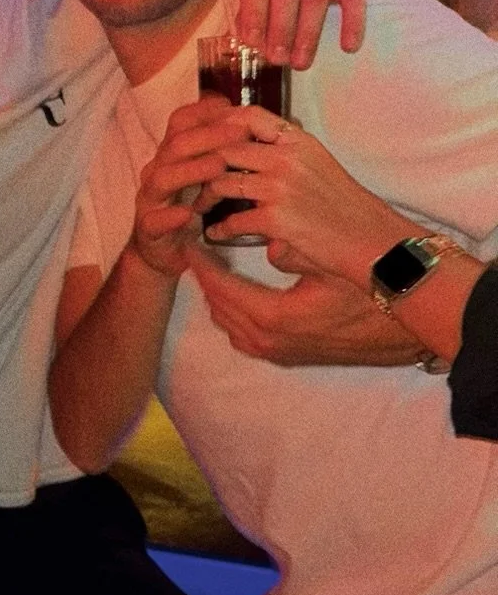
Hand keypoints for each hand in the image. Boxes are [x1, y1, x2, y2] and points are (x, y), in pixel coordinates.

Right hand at [130, 96, 240, 278]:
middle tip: (241, 132)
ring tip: (218, 166)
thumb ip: (216, 149)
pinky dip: (169, 216)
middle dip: (209, 136)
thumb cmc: (189, 209)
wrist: (164, 253)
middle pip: (175, 144)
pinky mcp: (148, 230)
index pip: (180, 122)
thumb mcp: (203, 175)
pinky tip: (187, 213)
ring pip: (162, 178)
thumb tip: (246, 119)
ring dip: (191, 170)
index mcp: (171, 155)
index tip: (233, 107)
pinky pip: (153, 221)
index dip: (204, 111)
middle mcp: (157, 171)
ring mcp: (150, 200)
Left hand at [187, 247, 422, 366]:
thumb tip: (267, 243)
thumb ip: (296, 253)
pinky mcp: (286, 356)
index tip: (189, 239)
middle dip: (204, 277)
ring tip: (211, 264)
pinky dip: (232, 312)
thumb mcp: (334, 267)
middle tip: (195, 246)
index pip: (220, 288)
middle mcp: (268, 342)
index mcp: (273, 318)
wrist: (406, 331)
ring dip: (217, 295)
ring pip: (227, 323)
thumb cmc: (373, 295)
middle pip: (218, 306)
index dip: (201, 262)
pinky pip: (242, 335)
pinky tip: (236, 291)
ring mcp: (276, 352)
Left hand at [197, 110, 409, 280]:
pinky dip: (219, 228)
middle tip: (191, 175)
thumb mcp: (319, 164)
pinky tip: (215, 232)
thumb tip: (252, 145)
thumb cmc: (346, 207)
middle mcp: (287, 158)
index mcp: (298, 142)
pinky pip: (233, 221)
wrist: (371, 240)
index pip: (249, 117)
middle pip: (225, 148)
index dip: (220, 123)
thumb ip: (288, 152)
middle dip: (202, 163)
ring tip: (199, 204)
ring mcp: (280, 187)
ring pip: (221, 183)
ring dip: (204, 196)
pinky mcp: (276, 218)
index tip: (203, 137)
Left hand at [235, 0, 366, 66]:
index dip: (252, 14)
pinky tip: (349, 47)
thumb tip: (249, 43)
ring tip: (301, 63)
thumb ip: (257, 12)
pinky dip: (351, 24)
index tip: (252, 43)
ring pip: (315, 0)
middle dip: (280, 29)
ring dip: (307, 35)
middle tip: (277, 59)